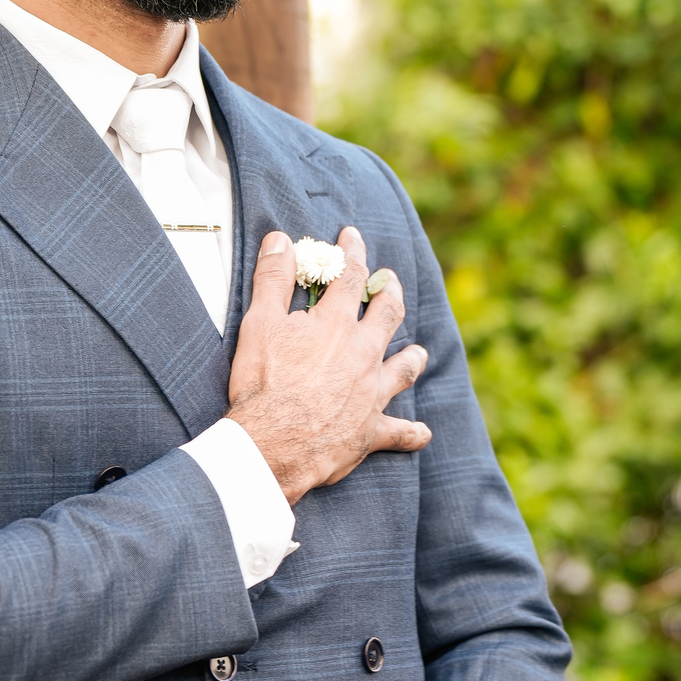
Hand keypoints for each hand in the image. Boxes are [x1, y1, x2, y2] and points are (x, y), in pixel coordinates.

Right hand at [226, 226, 431, 504]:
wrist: (274, 443)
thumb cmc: (263, 383)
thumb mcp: (258, 323)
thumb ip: (272, 279)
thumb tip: (280, 239)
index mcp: (336, 324)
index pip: (350, 276)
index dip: (352, 251)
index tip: (352, 236)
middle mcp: (362, 353)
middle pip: (388, 314)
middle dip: (390, 293)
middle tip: (390, 282)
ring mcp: (371, 392)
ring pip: (403, 369)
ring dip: (411, 357)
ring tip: (417, 352)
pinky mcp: (370, 430)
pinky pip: (399, 432)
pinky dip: (411, 433)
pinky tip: (422, 434)